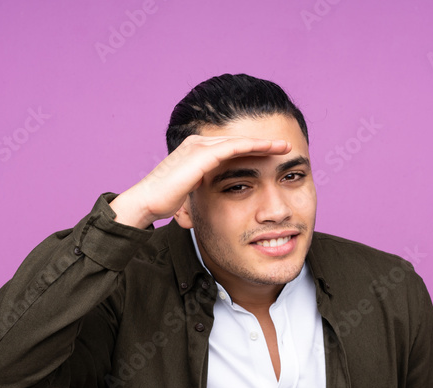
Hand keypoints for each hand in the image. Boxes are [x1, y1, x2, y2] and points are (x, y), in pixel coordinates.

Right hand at [109, 134, 291, 228]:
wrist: (146, 201)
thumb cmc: (163, 202)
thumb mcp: (188, 191)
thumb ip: (201, 188)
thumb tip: (211, 198)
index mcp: (195, 151)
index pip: (230, 147)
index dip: (252, 149)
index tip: (272, 155)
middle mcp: (198, 143)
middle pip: (237, 140)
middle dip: (262, 142)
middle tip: (286, 145)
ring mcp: (199, 146)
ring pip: (239, 140)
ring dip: (264, 142)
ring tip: (284, 145)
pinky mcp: (202, 154)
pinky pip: (234, 147)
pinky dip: (254, 146)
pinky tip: (271, 148)